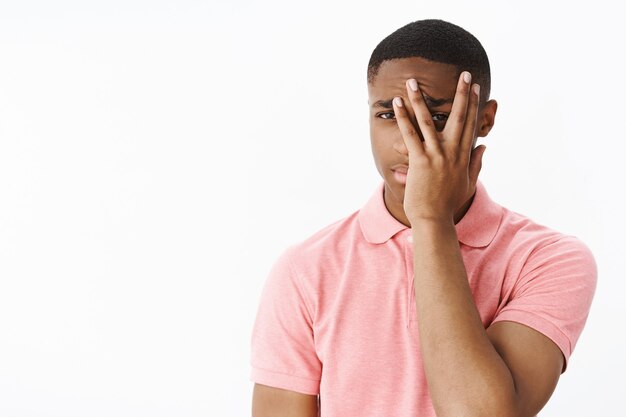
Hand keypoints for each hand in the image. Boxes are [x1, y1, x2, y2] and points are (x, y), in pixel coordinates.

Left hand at [392, 71, 486, 224]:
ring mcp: (436, 155)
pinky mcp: (419, 160)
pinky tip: (398, 103)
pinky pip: (409, 134)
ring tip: (413, 81)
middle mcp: (452, 152)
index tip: (475, 87)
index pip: (470, 124)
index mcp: (464, 156)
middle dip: (461, 94)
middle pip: (458, 117)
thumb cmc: (448, 204)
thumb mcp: (468, 183)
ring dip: (420, 99)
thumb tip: (484, 147)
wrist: (434, 219)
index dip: (473, 104)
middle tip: (463, 73)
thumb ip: (476, 164)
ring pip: (427, 121)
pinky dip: (403, 118)